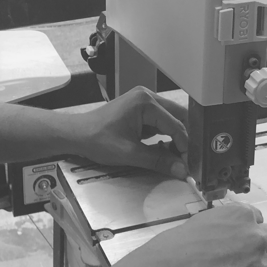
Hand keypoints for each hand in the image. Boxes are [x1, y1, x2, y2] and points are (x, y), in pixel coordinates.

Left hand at [73, 86, 188, 178]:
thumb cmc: (97, 139)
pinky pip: (159, 121)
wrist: (77, 134)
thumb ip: (158, 161)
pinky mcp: (139, 109)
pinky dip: (164, 135)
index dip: (185, 146)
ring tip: (177, 157)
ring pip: (170, 119)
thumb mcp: (130, 153)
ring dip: (174, 137)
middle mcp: (147, 96)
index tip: (189, 163)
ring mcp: (143, 101)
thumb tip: (181, 170)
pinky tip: (164, 149)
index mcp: (145, 102)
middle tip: (188, 159)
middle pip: (178, 117)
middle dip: (184, 139)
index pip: (176, 125)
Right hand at [115, 202, 266, 266]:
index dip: (247, 230)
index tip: (239, 238)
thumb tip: (229, 235)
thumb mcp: (196, 224)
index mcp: (238, 215)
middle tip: (244, 257)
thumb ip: (222, 227)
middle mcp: (254, 238)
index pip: (257, 217)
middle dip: (261, 246)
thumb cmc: (169, 253)